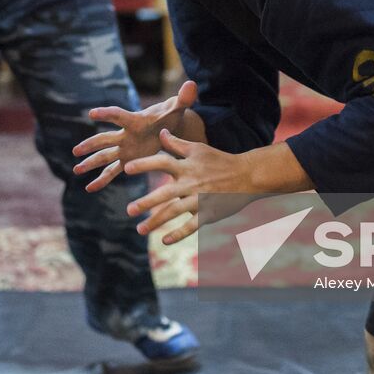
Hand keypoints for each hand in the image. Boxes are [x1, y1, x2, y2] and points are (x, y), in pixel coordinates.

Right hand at [72, 80, 197, 191]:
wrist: (168, 126)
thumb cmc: (170, 115)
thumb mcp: (178, 107)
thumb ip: (184, 97)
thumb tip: (191, 85)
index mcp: (136, 121)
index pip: (119, 115)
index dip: (106, 114)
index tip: (92, 113)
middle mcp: (126, 134)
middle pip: (105, 139)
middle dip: (91, 145)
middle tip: (76, 151)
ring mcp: (124, 148)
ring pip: (104, 156)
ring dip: (90, 163)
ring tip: (76, 170)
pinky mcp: (127, 160)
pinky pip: (112, 171)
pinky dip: (101, 180)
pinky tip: (89, 188)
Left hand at [123, 129, 246, 244]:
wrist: (246, 176)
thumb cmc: (219, 160)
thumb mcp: (198, 149)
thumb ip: (177, 143)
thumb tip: (161, 132)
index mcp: (187, 166)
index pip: (162, 162)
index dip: (144, 164)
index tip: (126, 168)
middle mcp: (191, 183)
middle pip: (165, 193)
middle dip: (146, 202)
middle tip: (129, 210)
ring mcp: (200, 200)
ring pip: (175, 212)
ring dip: (156, 222)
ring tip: (140, 229)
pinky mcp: (209, 213)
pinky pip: (191, 226)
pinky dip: (178, 234)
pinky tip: (164, 240)